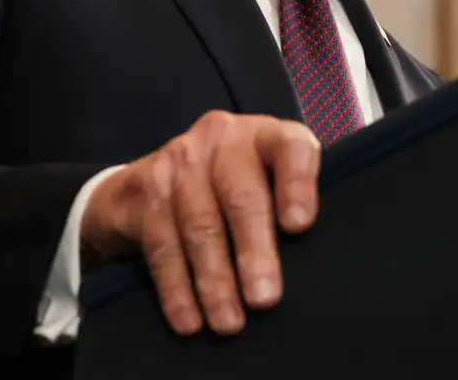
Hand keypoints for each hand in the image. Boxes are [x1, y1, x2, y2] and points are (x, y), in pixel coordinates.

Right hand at [79, 110, 321, 335]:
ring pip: (200, 225)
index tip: (299, 226)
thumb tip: (312, 271)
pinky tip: (189, 319)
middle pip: (241, 196)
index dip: (297, 184)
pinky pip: (162, 244)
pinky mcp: (145, 188)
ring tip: (229, 322)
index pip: (289, 148)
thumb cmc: (233, 188)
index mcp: (264, 135)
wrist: (154, 177)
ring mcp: (178, 160)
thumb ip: (289, 208)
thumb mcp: (267, 182)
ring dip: (214, 280)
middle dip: (253, 253)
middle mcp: (221, 138)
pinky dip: (176, 288)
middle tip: (264, 300)